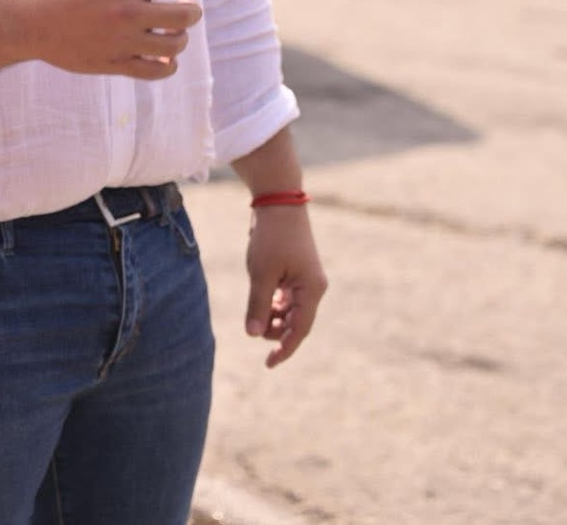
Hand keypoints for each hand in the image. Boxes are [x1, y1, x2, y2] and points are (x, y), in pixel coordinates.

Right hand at [26, 0, 216, 79]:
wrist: (33, 20)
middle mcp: (126, 12)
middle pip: (183, 16)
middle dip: (192, 13)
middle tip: (187, 12)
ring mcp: (121, 41)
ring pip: (173, 45)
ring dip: (181, 39)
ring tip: (173, 34)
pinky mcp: (113, 64)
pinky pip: (155, 71)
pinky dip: (168, 66)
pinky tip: (165, 58)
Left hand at [244, 206, 326, 367]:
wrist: (278, 201)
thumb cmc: (271, 236)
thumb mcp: (261, 273)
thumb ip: (258, 306)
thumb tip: (253, 335)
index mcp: (311, 289)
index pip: (300, 330)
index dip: (284, 349)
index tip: (268, 364)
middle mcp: (313, 287)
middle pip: (295, 322)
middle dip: (275, 330)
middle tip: (253, 324)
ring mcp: (305, 279)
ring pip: (290, 311)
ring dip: (273, 317)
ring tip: (255, 310)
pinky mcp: (295, 272)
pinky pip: (286, 298)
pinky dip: (273, 304)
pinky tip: (261, 300)